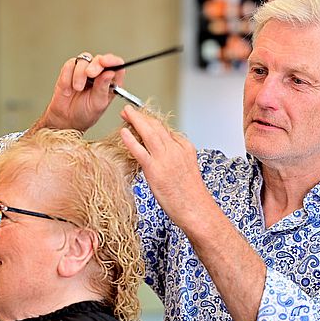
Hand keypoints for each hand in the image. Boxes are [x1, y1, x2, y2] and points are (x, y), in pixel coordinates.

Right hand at [39, 52, 124, 131]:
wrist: (66, 120)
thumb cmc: (85, 114)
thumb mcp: (97, 104)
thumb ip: (103, 88)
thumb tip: (110, 73)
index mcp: (110, 81)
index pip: (116, 65)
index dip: (112, 61)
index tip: (105, 62)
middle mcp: (98, 74)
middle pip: (99, 59)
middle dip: (95, 65)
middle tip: (89, 74)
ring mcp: (84, 71)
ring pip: (84, 60)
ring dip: (79, 74)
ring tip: (77, 88)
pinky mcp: (70, 71)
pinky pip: (69, 65)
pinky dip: (68, 77)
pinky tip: (68, 89)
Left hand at [119, 106, 209, 226]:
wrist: (196, 209)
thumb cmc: (190, 194)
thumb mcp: (187, 168)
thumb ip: (175, 157)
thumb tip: (162, 152)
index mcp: (185, 147)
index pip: (166, 129)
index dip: (150, 121)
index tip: (141, 118)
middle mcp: (176, 149)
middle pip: (156, 126)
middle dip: (141, 116)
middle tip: (129, 111)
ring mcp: (165, 159)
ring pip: (149, 133)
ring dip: (135, 120)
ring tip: (125, 114)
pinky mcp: (155, 170)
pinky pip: (140, 151)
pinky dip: (130, 140)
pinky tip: (123, 132)